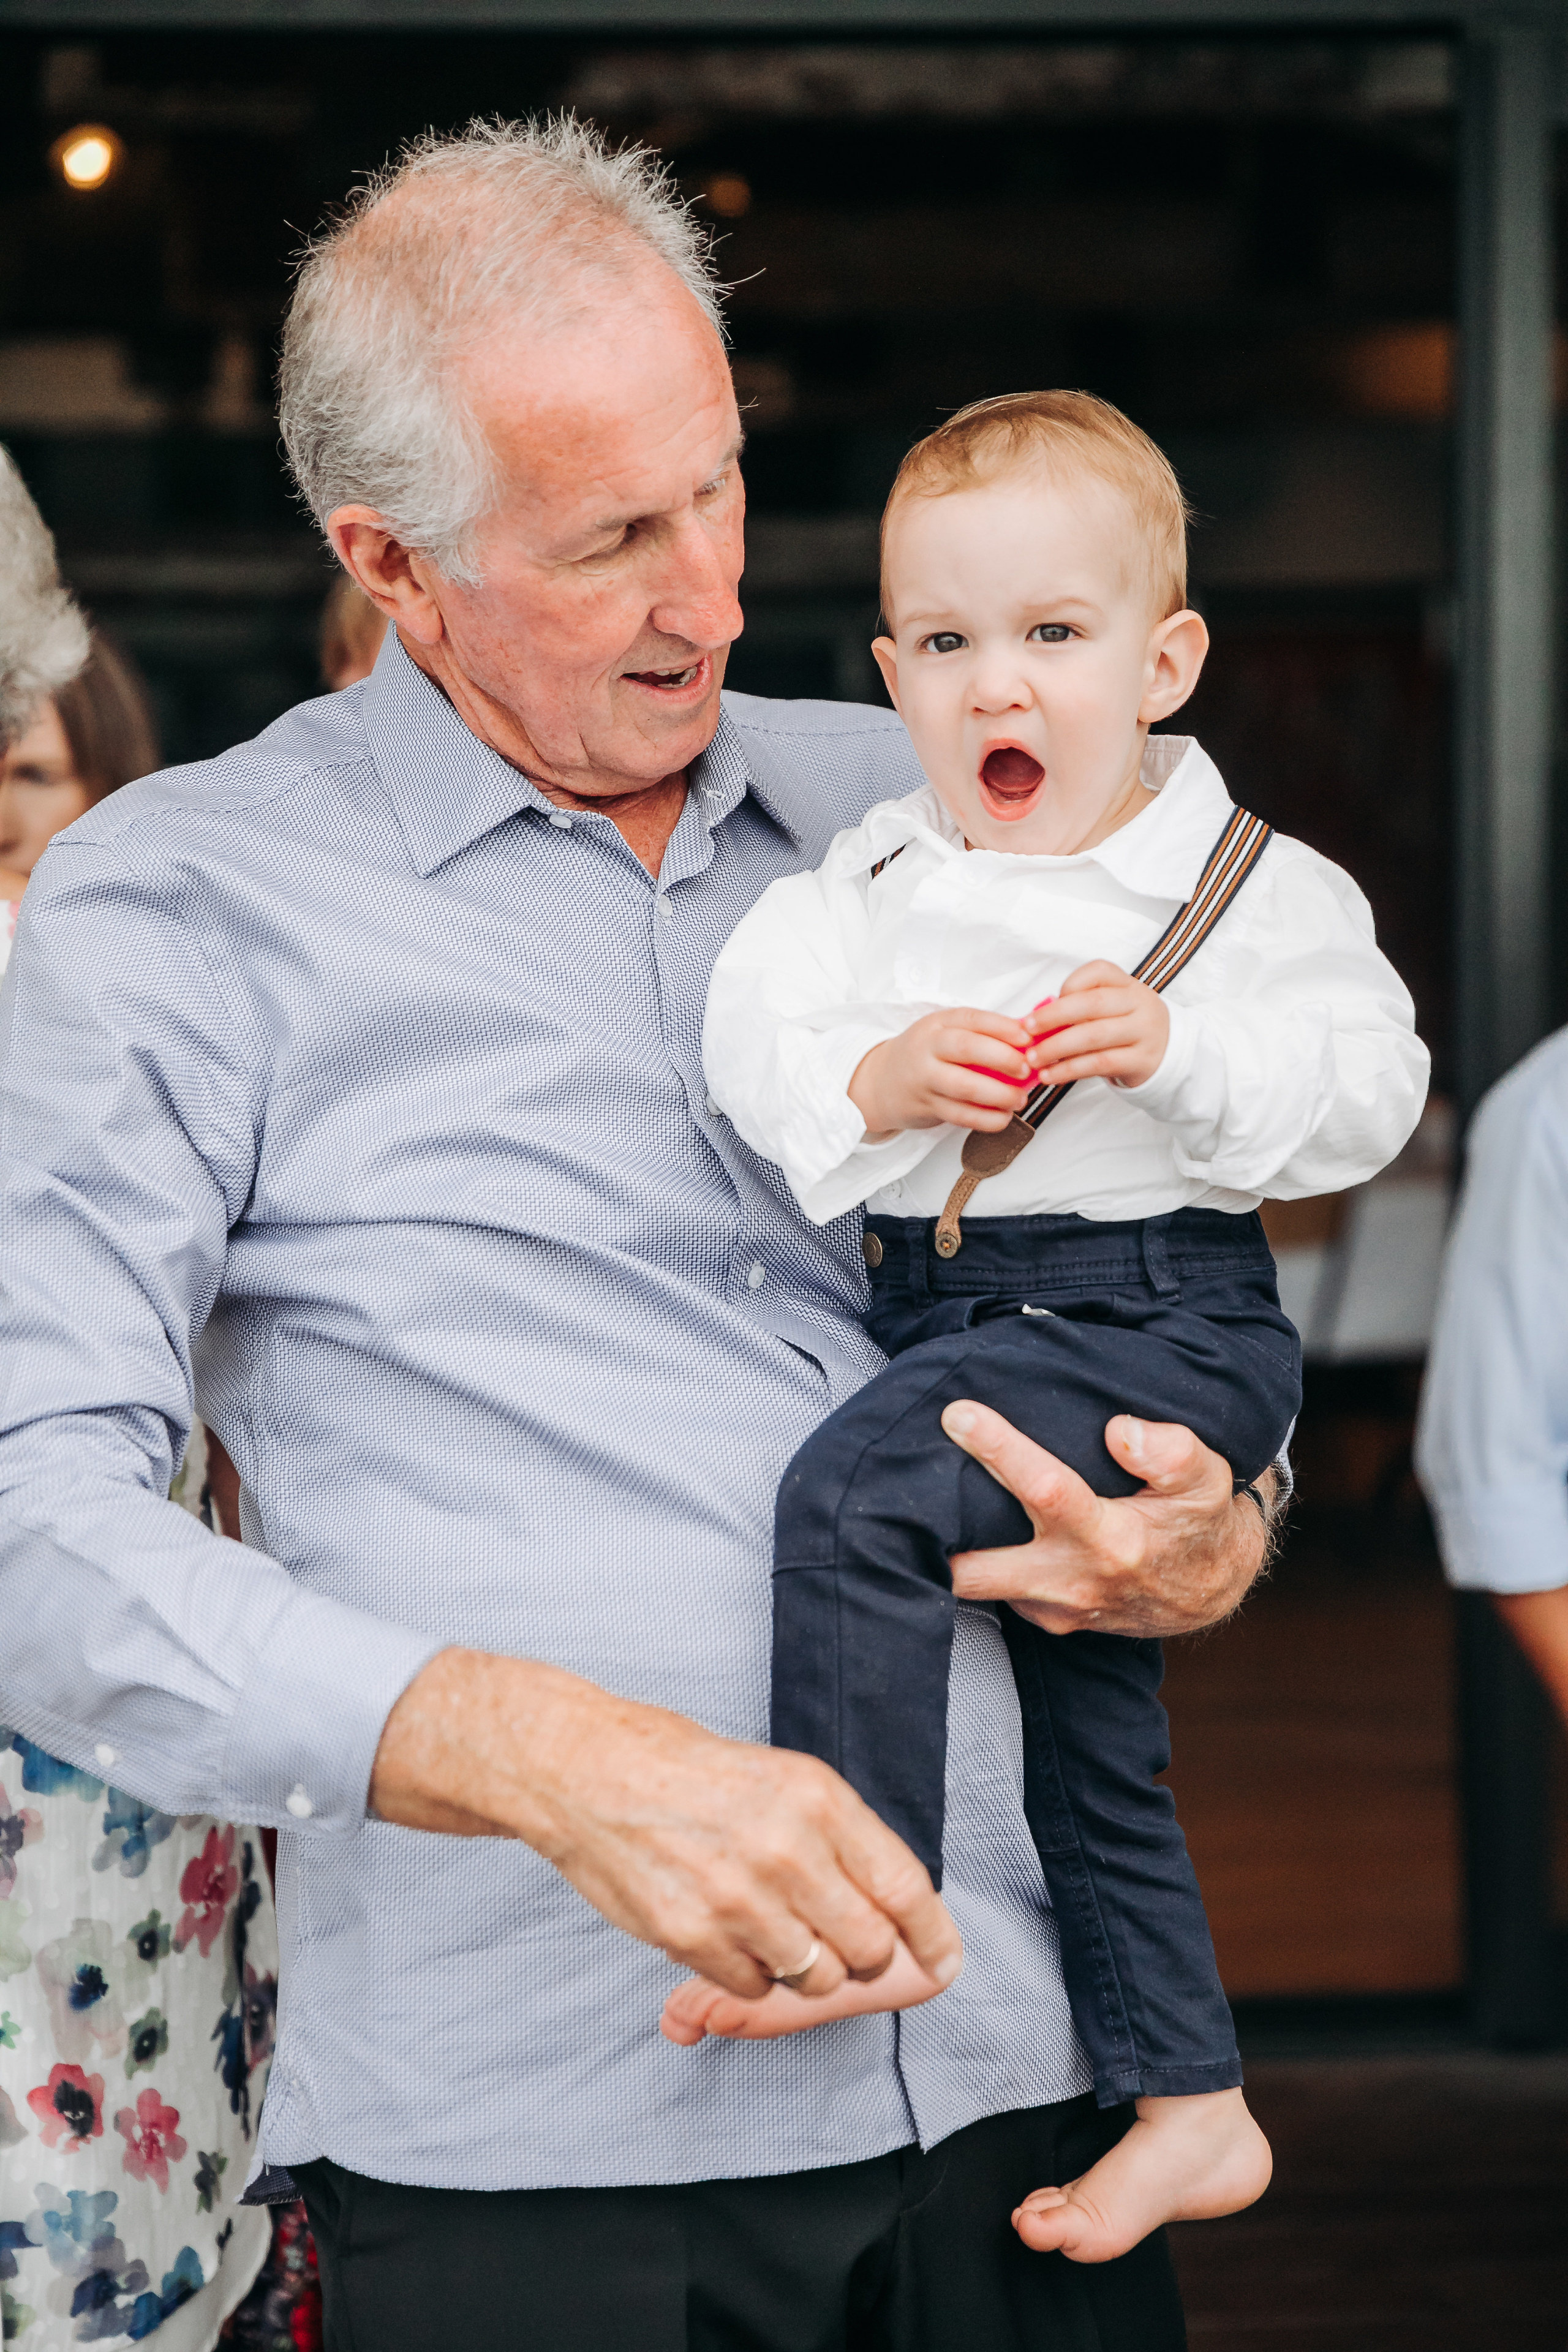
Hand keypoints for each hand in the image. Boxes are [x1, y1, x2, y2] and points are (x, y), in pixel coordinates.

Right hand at [369, 1649, 962, 2003]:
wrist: (587, 1769)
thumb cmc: (687, 1770)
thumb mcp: (783, 1779)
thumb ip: (839, 1839)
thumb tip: (893, 1909)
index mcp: (819, 1799)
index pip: (905, 1886)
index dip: (932, 1935)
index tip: (942, 1962)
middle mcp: (787, 1849)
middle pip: (868, 1948)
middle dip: (860, 1955)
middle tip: (831, 1937)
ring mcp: (737, 1898)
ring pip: (813, 1978)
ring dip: (800, 1967)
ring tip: (766, 1924)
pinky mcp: (689, 1935)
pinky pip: (751, 1987)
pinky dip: (746, 1972)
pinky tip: (722, 1928)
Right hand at [849, 1008, 1034, 1136]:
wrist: (880, 1083)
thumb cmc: (924, 1055)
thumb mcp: (945, 1033)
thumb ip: (982, 1034)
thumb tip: (1030, 1038)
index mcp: (938, 1024)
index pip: (973, 1019)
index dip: (1004, 1028)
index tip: (1029, 1039)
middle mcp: (928, 1048)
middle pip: (968, 1048)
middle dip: (1003, 1058)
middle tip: (1027, 1069)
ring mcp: (925, 1078)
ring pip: (965, 1086)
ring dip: (999, 1094)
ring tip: (1020, 1099)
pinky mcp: (926, 1107)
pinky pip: (961, 1116)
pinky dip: (987, 1119)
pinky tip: (1003, 1117)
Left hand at [941, 1406, 1274, 1636]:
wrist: (1209, 1587)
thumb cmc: (1199, 1520)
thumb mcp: (1205, 1478)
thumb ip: (1170, 1452)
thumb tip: (1119, 1431)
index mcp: (1111, 1540)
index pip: (1045, 1490)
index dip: (998, 1449)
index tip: (958, 1414)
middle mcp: (1074, 1581)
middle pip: (979, 1568)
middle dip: (931, 1532)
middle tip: (895, 1479)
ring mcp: (1054, 1608)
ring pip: (976, 1586)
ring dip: (944, 1549)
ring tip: (911, 1498)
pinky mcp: (1044, 1619)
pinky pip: (991, 1592)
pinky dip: (970, 1561)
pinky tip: (959, 1527)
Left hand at [1026, 961, 1168, 1088]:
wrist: (1168, 1055)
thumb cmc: (1125, 1029)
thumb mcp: (1112, 1010)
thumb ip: (1080, 1009)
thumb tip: (1035, 1022)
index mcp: (1128, 984)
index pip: (1098, 972)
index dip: (1069, 985)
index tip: (1046, 1004)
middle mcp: (1139, 1003)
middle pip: (1093, 1003)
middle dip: (1054, 1016)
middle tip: (1027, 1030)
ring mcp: (1144, 1032)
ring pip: (1094, 1036)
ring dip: (1057, 1047)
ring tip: (1032, 1059)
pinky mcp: (1142, 1061)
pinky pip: (1099, 1063)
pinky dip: (1069, 1070)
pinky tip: (1050, 1076)